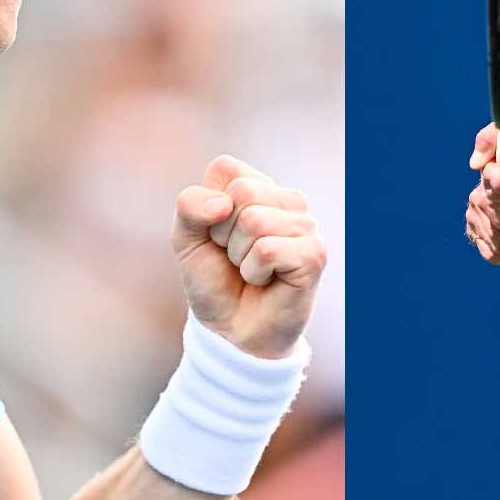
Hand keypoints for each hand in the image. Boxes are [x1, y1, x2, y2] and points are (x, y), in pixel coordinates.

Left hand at [172, 155, 325, 358]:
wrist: (230, 332)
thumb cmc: (214, 282)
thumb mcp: (186, 239)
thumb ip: (190, 206)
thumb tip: (224, 204)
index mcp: (260, 186)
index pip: (226, 168)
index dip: (208, 207)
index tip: (216, 235)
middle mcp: (288, 200)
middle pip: (242, 192)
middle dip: (223, 233)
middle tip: (234, 257)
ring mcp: (306, 226)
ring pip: (255, 221)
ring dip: (239, 256)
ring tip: (250, 271)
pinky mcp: (314, 255)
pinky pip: (267, 250)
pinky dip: (254, 272)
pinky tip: (265, 282)